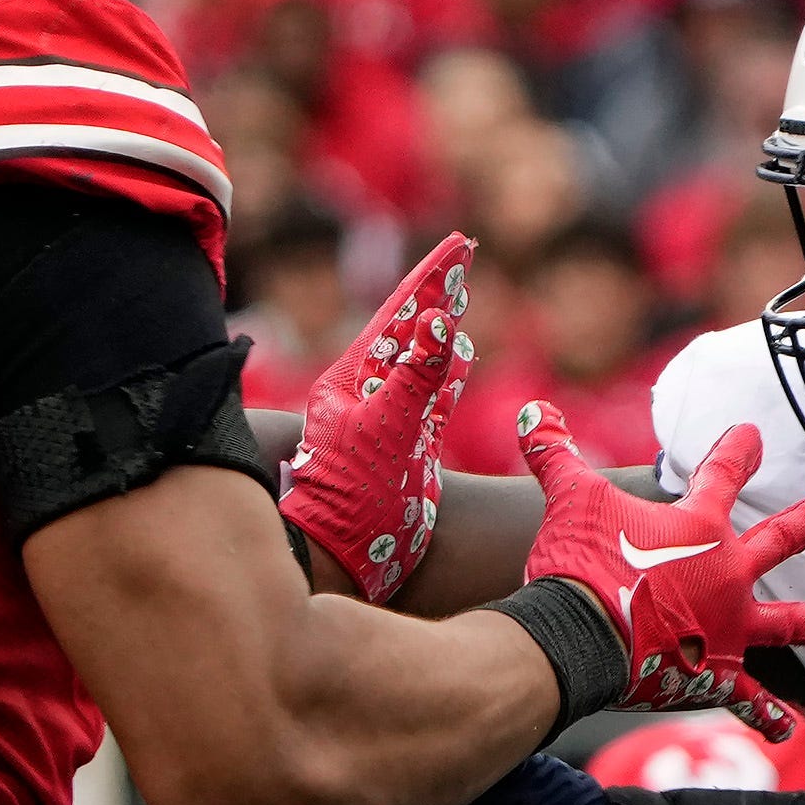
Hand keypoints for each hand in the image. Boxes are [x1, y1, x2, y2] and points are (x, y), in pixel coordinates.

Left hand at [282, 232, 472, 602]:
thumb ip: (417, 377)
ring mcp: (387, 422)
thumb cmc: (352, 497)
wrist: (341, 558)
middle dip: (435, 294)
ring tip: (458, 296)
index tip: (457, 246)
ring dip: (441, 330)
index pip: (398, 317)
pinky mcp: (406, 450)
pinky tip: (463, 356)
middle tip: (461, 255)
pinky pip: (431, 400)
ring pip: (420, 362)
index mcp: (351, 381)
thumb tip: (440, 321)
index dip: (429, 280)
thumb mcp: (388, 428)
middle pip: (409, 332)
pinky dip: (448, 377)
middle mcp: (367, 395)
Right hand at [510, 406, 804, 735]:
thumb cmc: (579, 562)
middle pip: (780, 540)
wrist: (581, 635)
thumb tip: (531, 410)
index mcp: (699, 527)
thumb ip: (554, 453)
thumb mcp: (568, 499)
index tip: (753, 435)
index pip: (724, 474)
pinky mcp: (714, 673)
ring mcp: (729, 627)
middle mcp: (728, 574)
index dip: (737, 451)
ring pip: (788, 623)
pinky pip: (746, 698)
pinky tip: (785, 730)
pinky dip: (764, 715)